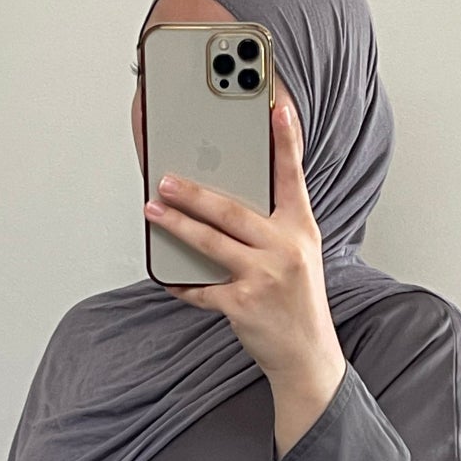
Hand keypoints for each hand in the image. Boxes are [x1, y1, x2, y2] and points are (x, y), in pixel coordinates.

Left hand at [144, 97, 347, 454]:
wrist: (307, 354)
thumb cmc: (297, 298)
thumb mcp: (299, 253)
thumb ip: (272, 223)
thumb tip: (224, 196)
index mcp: (301, 228)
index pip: (293, 176)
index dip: (285, 140)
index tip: (276, 106)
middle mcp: (286, 248)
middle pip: (233, 210)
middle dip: (195, 192)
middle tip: (165, 177)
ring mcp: (265, 277)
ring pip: (211, 243)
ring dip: (177, 225)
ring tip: (153, 210)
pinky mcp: (244, 305)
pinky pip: (202, 288)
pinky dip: (182, 283)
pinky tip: (167, 276)